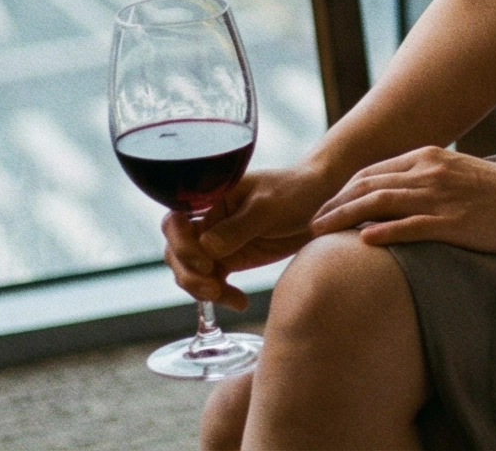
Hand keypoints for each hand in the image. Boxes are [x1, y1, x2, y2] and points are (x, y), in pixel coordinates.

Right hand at [165, 164, 337, 309]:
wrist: (320, 204)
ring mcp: (216, 243)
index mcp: (209, 199)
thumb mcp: (269, 206)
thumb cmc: (294, 192)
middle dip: (190, 275)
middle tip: (214, 290)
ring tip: (232, 299)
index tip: (206, 262)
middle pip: (177, 253)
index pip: (174, 223)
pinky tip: (240, 303)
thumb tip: (208, 247)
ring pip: (191, 272)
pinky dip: (220, 296)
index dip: (181, 246)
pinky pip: (212, 283)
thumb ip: (240, 226)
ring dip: (203, 290)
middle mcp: (207, 221)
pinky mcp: (230, 260)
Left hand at [309, 146, 495, 253]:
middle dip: (334, 204)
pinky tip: (362, 242)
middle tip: (310, 225)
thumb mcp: (460, 176)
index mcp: (430, 157)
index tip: (325, 208)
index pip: (372, 171)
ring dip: (345, 217)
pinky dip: (382, 231)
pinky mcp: (453, 221)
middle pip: (367, 184)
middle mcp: (430, 171)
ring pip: (379, 202)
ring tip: (321, 234)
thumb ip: (430, 181)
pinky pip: (410, 226)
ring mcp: (440, 196)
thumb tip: (402, 196)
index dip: (343, 190)